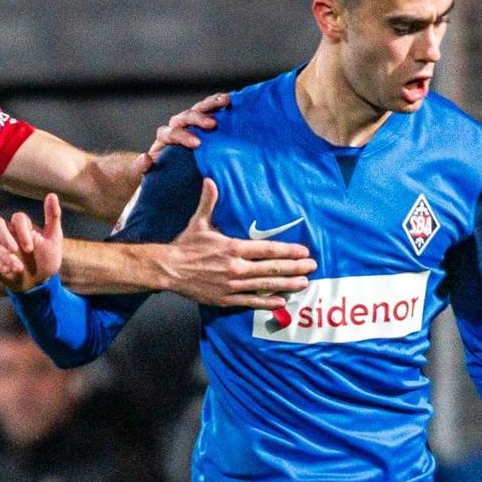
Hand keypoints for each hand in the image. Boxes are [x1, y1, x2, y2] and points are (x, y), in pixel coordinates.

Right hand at [0, 193, 63, 292]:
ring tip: (18, 269)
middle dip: (4, 236)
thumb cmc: (47, 258)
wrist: (39, 282)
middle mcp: (8, 232)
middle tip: (14, 250)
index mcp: (23, 225)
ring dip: (4, 256)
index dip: (22, 231)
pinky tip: (9, 271)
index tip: (30, 248)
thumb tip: (52, 194)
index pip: (17, 218)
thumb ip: (53, 217)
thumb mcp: (54, 239)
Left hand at [144, 92, 228, 168]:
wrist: (170, 175)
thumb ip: (142, 168)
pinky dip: (216, 103)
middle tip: (212, 125)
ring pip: (195, 110)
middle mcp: (174, 129)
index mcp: (163, 141)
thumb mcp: (148, 175)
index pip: (170, 133)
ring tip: (225, 101)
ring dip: (209, 104)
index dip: (183, 136)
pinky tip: (228, 100)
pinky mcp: (200, 125)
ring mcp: (188, 125)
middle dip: (197, 119)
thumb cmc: (160, 178)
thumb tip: (145, 158)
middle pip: (183, 117)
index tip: (197, 144)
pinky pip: (206, 110)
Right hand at [159, 178, 314, 309]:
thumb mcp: (198, 222)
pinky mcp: (225, 298)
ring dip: (286, 284)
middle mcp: (236, 267)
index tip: (304, 252)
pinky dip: (266, 302)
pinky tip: (281, 301)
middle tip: (312, 267)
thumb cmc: (185, 246)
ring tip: (303, 283)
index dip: (287, 251)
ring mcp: (232, 285)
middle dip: (294, 268)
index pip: (267, 249)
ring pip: (265, 285)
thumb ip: (209, 201)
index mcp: (232, 247)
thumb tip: (210, 179)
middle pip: (271, 268)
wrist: (169, 269)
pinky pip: (250, 301)